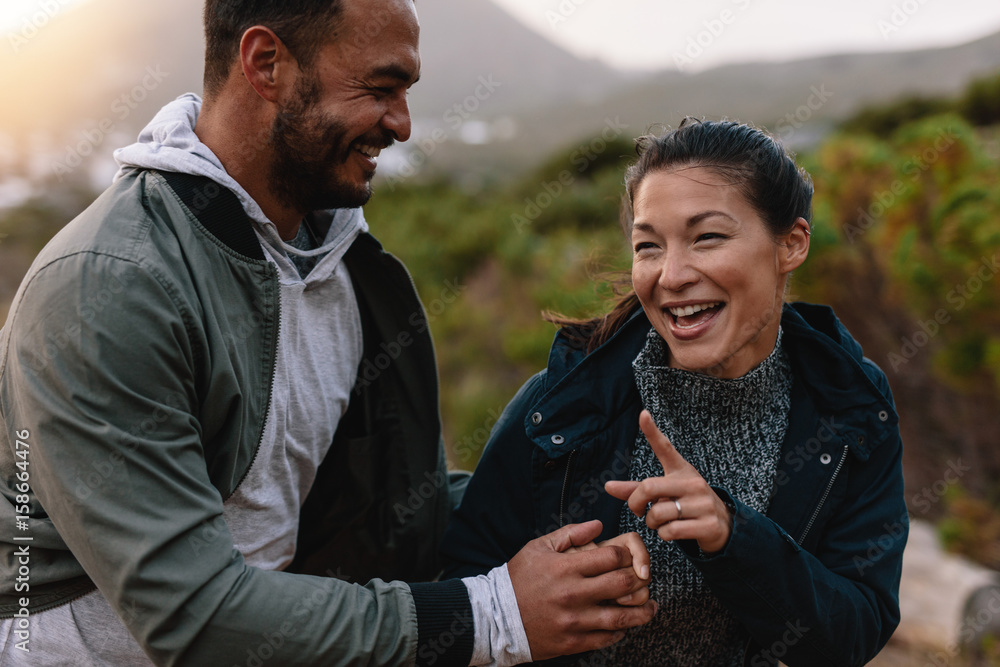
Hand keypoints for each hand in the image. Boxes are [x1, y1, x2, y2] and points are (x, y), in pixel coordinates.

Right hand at [507, 520, 656, 659]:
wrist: (496, 617)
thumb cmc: (518, 578)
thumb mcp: (539, 547)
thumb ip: (571, 534)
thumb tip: (599, 526)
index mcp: (566, 568)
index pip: (613, 557)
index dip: (628, 554)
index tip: (629, 557)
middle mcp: (573, 594)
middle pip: (624, 584)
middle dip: (640, 578)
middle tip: (644, 578)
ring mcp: (575, 621)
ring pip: (623, 616)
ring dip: (643, 610)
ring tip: (650, 605)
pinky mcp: (574, 642)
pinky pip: (608, 638)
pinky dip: (622, 630)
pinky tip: (626, 623)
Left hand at [605, 410, 733, 553]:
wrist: (722, 525)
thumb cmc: (685, 503)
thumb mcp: (664, 493)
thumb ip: (636, 490)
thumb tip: (607, 486)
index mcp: (680, 470)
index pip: (665, 448)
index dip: (652, 431)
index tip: (643, 414)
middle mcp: (692, 483)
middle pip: (648, 488)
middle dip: (635, 504)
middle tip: (638, 511)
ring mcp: (702, 503)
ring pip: (658, 514)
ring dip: (652, 524)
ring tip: (660, 523)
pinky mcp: (708, 524)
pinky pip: (671, 531)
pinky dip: (664, 535)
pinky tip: (672, 532)